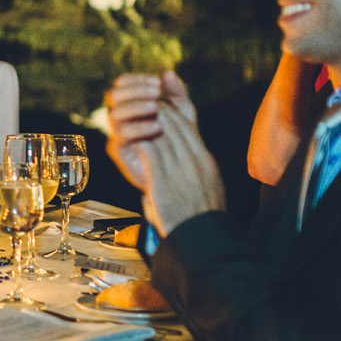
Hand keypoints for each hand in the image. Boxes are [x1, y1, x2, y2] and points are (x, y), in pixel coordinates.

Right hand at [104, 71, 187, 191]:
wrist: (178, 173)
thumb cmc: (179, 139)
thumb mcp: (182, 114)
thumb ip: (176, 94)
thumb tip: (167, 72)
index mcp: (130, 104)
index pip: (121, 84)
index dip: (136, 80)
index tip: (156, 82)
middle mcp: (119, 117)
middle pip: (113, 96)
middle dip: (135, 91)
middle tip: (156, 92)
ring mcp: (117, 134)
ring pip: (114, 113)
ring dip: (135, 106)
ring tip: (156, 107)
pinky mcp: (119, 151)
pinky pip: (121, 135)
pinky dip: (139, 127)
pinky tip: (157, 126)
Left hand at [141, 87, 224, 234]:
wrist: (201, 236)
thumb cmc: (203, 214)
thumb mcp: (209, 183)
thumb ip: (200, 164)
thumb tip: (193, 154)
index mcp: (205, 159)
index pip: (187, 125)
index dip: (171, 112)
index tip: (158, 105)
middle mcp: (193, 159)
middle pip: (173, 124)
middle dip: (156, 111)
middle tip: (141, 104)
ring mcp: (178, 168)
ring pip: (160, 133)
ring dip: (145, 122)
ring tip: (133, 116)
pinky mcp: (162, 179)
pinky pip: (149, 150)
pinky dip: (140, 140)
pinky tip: (131, 137)